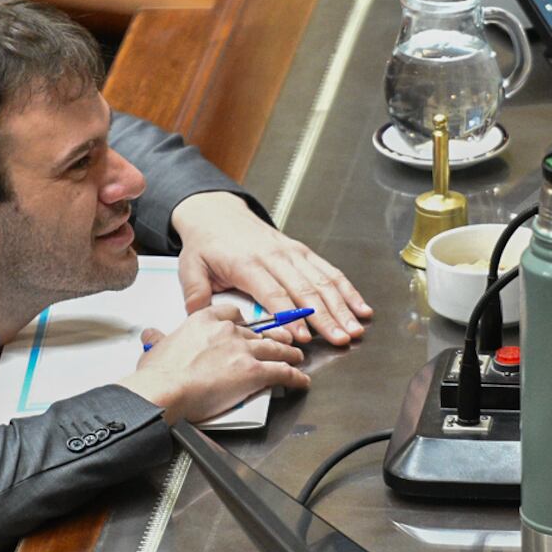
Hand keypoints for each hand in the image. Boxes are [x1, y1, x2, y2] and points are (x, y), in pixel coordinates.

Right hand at [121, 303, 309, 423]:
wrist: (165, 389)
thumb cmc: (159, 374)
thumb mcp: (157, 347)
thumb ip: (160, 338)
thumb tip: (152, 334)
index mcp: (205, 321)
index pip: (233, 314)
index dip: (245, 322)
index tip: (248, 327)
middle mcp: (228, 331)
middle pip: (258, 333)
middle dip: (273, 338)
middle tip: (283, 342)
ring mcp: (243, 350)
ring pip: (275, 349)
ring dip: (289, 354)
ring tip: (296, 358)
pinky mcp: (254, 372)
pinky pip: (282, 372)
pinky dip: (295, 377)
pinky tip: (301, 381)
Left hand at [170, 191, 372, 345]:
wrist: (217, 212)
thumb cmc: (206, 244)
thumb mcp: (191, 267)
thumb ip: (196, 295)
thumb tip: (199, 320)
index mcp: (248, 263)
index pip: (273, 293)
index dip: (290, 317)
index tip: (303, 338)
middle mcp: (275, 257)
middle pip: (306, 290)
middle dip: (326, 317)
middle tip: (340, 339)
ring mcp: (292, 253)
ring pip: (323, 281)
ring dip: (342, 307)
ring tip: (355, 328)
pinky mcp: (303, 252)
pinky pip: (329, 271)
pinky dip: (348, 290)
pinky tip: (361, 307)